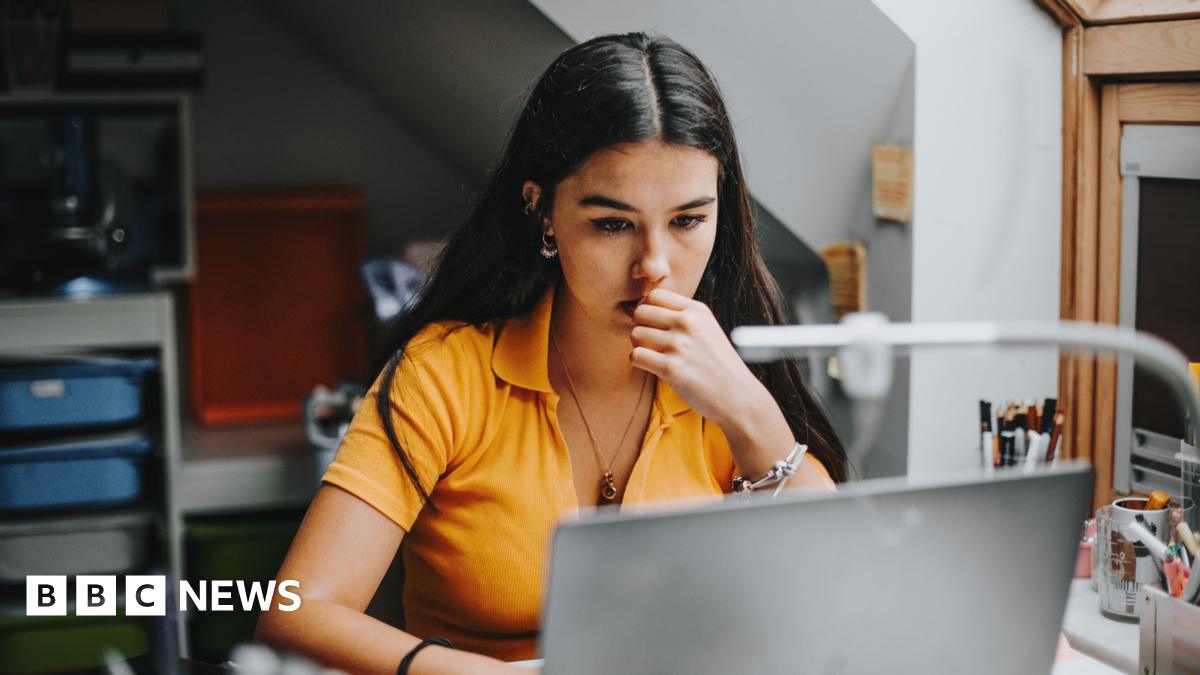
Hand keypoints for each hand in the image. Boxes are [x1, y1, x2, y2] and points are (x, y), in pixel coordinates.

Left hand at [629, 288, 767, 426]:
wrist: (738, 395)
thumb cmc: (719, 364)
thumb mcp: (708, 328)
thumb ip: (682, 316)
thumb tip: (644, 308)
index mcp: (697, 310)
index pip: (654, 295)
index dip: (647, 309)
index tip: (652, 324)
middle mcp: (687, 323)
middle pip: (640, 312)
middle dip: (640, 326)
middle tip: (650, 342)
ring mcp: (679, 345)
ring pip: (635, 334)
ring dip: (639, 346)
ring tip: (654, 355)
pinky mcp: (671, 368)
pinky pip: (636, 356)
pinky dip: (639, 362)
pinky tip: (653, 367)